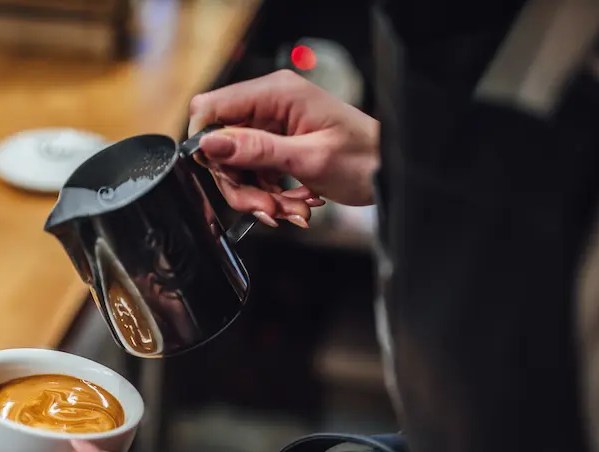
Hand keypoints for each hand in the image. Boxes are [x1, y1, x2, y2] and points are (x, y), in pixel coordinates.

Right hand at [187, 70, 379, 226]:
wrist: (391, 172)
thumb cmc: (364, 158)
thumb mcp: (308, 158)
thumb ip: (256, 150)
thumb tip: (211, 143)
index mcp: (276, 94)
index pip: (211, 107)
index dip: (207, 143)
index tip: (224, 174)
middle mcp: (270, 105)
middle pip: (221, 146)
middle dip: (240, 184)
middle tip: (267, 208)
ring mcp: (273, 126)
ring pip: (236, 167)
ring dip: (258, 197)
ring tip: (290, 210)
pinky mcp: (277, 147)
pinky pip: (254, 175)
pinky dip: (269, 196)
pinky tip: (295, 204)